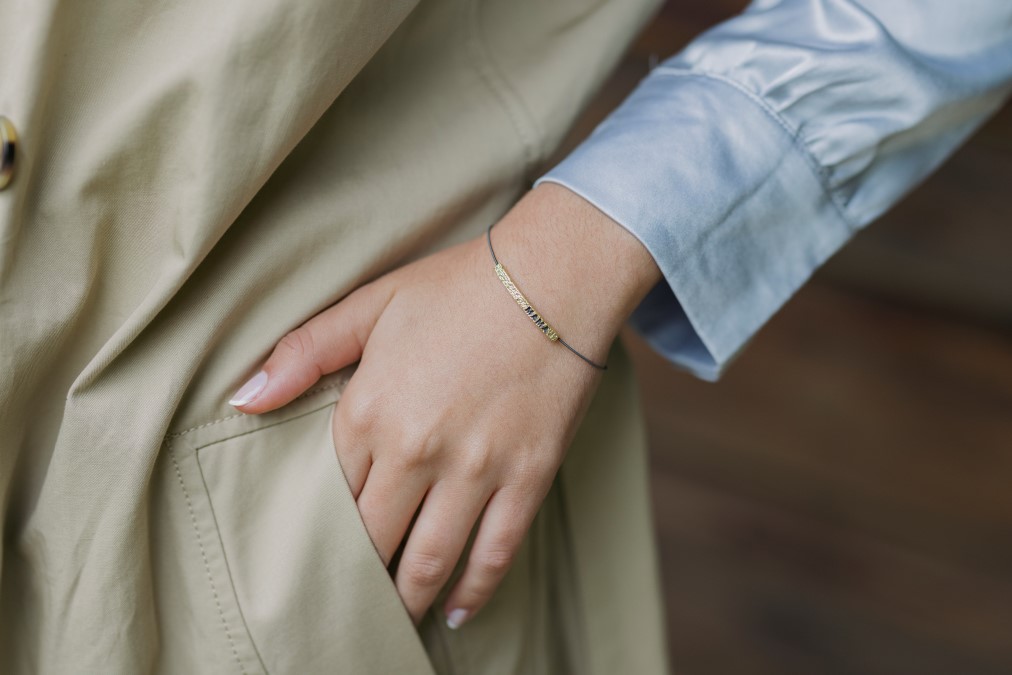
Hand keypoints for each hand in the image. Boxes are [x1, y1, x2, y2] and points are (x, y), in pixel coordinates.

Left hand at [229, 183, 661, 627]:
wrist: (554, 277)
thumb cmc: (459, 286)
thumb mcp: (372, 303)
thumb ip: (303, 351)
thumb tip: (242, 400)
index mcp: (371, 410)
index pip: (330, 493)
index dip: (320, 527)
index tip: (312, 555)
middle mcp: (417, 451)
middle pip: (373, 539)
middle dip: (357, 576)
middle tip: (346, 600)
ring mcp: (476, 470)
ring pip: (429, 559)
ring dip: (406, 598)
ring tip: (392, 621)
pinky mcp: (527, 478)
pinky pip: (495, 552)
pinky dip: (474, 590)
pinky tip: (455, 610)